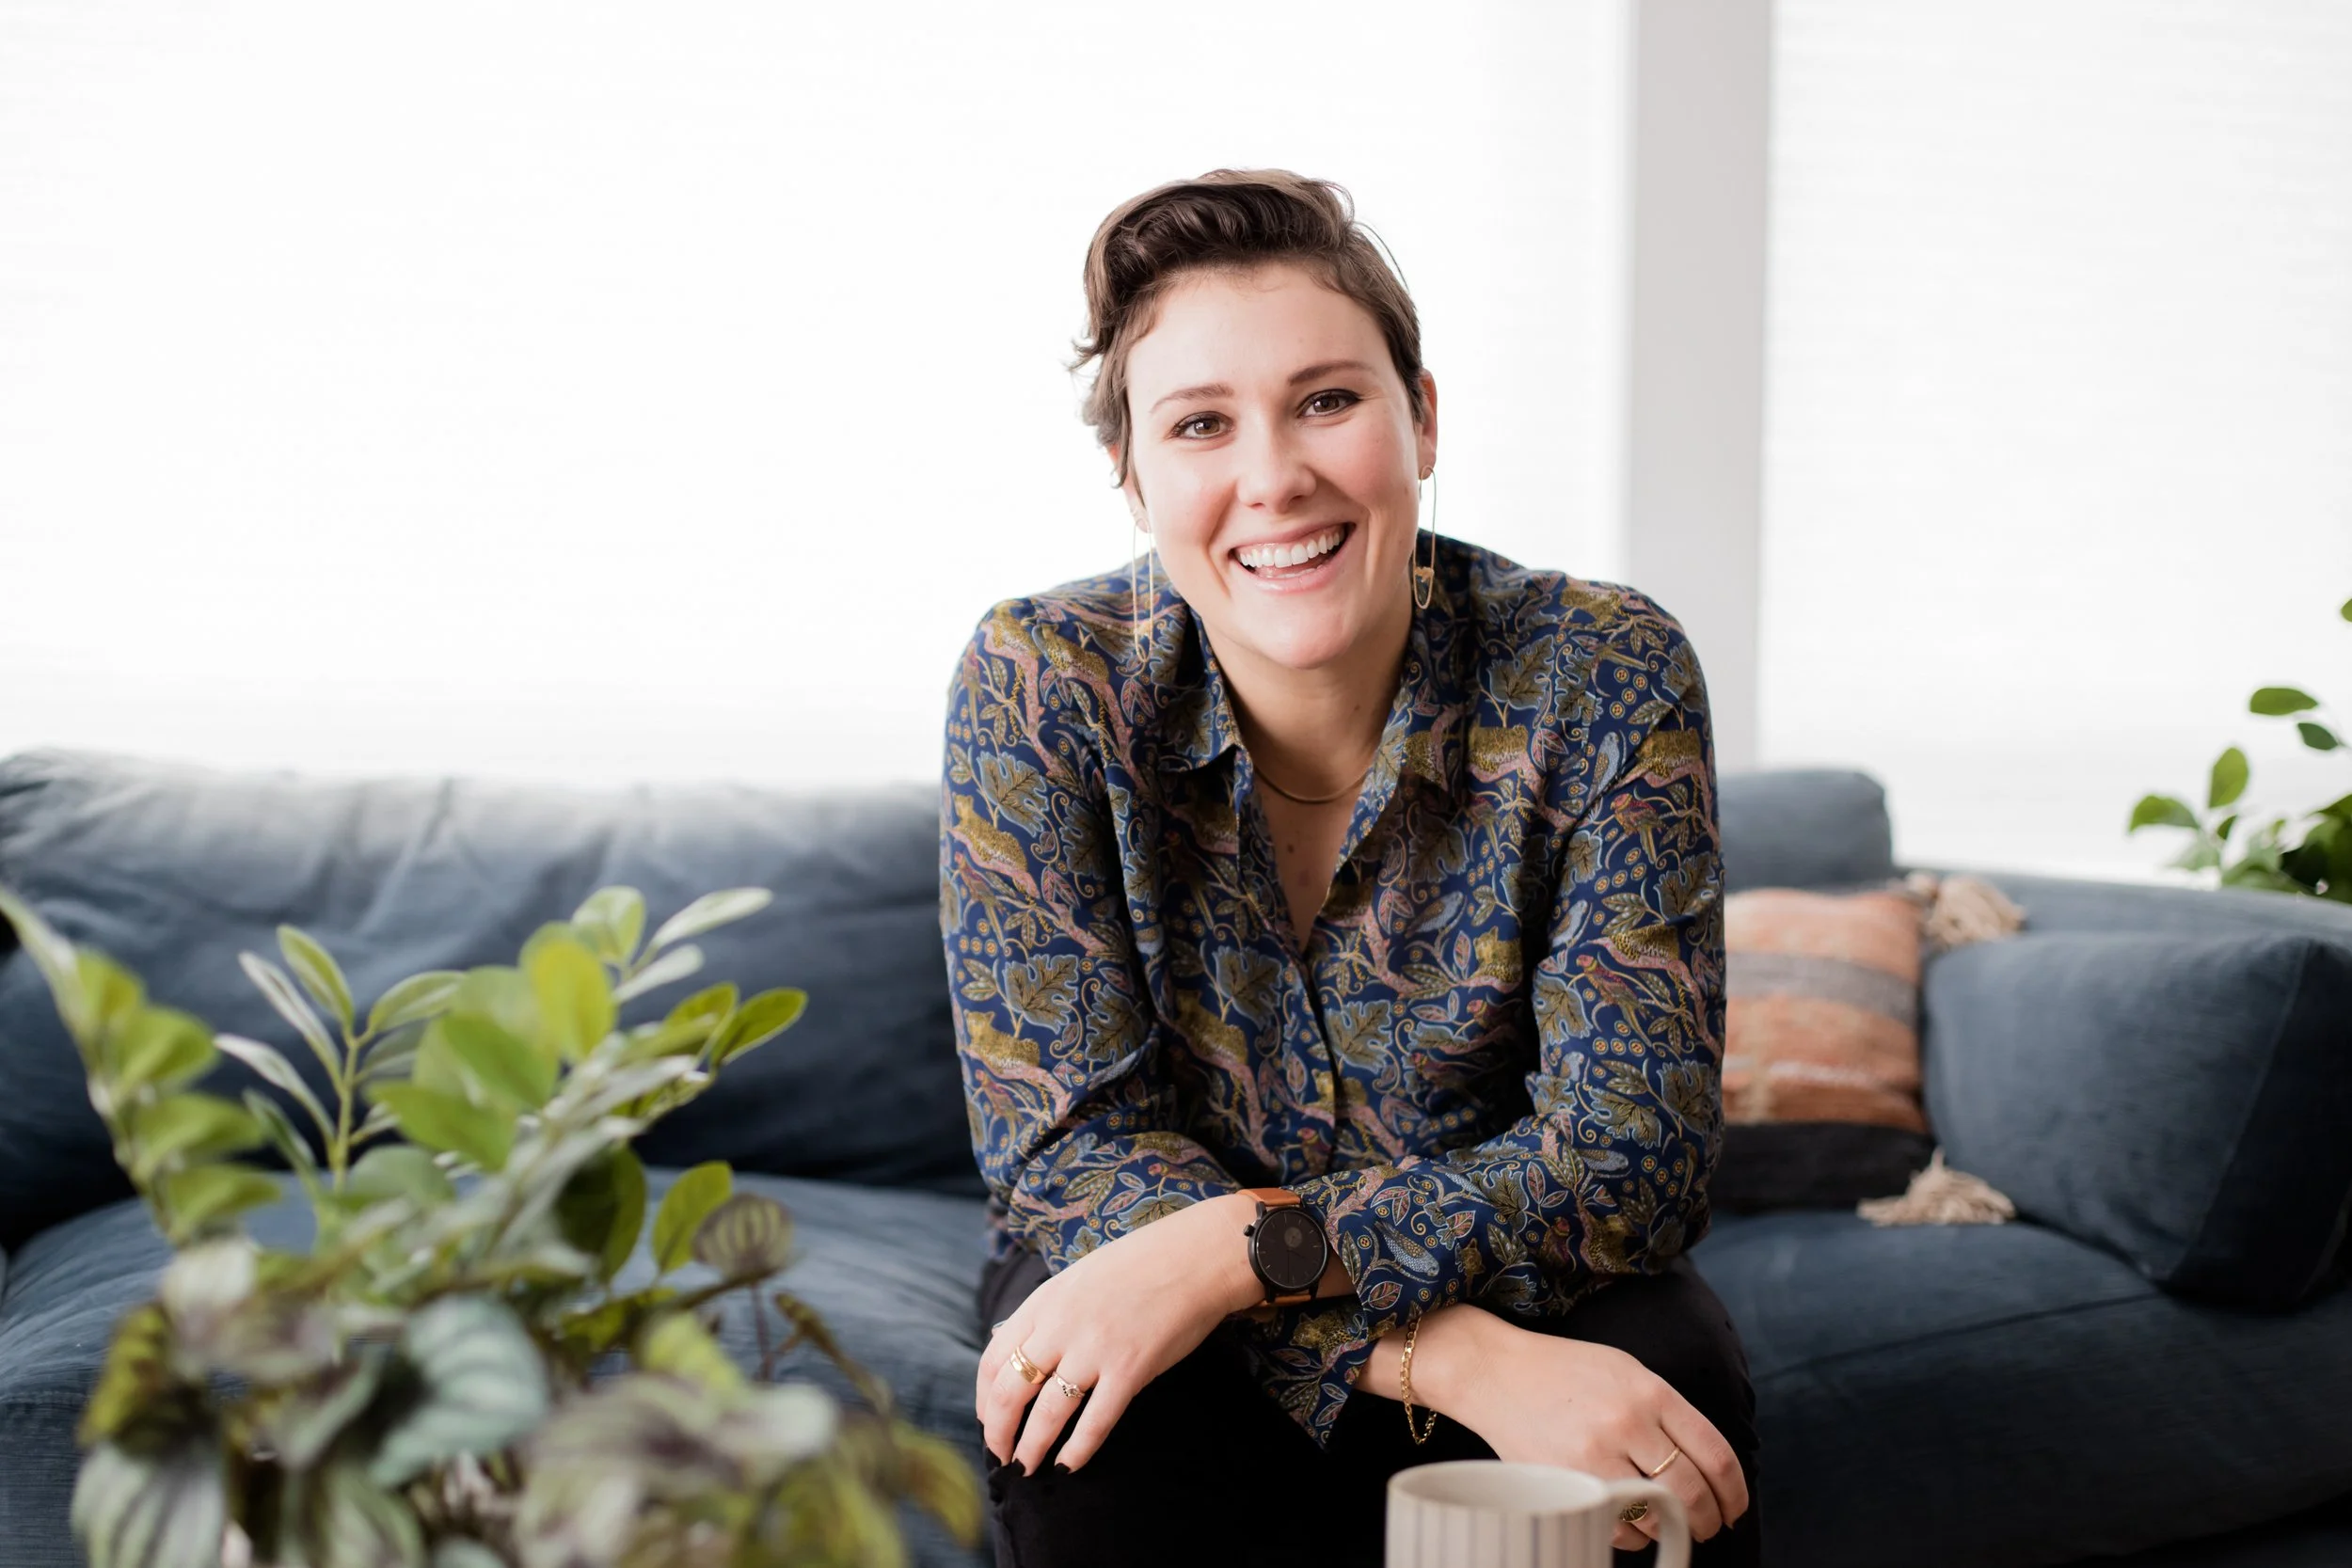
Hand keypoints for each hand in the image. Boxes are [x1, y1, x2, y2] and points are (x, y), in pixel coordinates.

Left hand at [974, 1194, 1261, 1476]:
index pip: (993, 1359)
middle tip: (1001, 1456)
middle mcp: (1061, 1327)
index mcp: (1044, 1302)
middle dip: (998, 1432)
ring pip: (1047, 1413)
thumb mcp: (1077, 1279)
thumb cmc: (1139, 1265)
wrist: (1194, 1256)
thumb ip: (1046, 1313)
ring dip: (1031, 1448)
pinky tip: (1068, 1466)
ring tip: (1026, 1468)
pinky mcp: (1130, 1369)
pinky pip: (1095, 1421)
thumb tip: (1016, 1348)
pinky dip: (1077, 1450)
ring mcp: (1094, 1349)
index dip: (984, 1398)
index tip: (988, 1420)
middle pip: (1010, 1391)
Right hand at [1437, 1312, 1748, 1552]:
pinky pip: (1615, 1528)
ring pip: (1656, 1515)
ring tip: (1667, 1523)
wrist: (1494, 1371)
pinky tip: (1629, 1522)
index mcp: (1651, 1392)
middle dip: (1709, 1520)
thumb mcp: (1626, 1369)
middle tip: (1709, 1525)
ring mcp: (1594, 1455)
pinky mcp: (1566, 1480)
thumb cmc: (1564, 1371)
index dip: (1734, 1492)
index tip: (1734, 1506)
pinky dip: (1631, 1534)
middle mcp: (1627, 1423)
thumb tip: (1707, 1466)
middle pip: (1692, 1493)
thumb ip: (1667, 1410)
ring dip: (1670, 1529)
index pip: (1715, 1455)